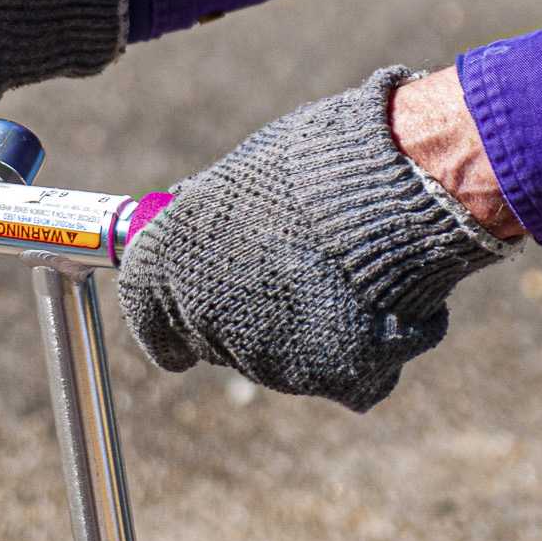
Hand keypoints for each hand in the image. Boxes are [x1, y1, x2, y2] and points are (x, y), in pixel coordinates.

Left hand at [117, 67, 520, 412]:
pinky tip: (381, 309)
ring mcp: (264, 355)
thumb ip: (212, 213)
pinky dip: (362, 354)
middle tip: (291, 281)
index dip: (165, 328)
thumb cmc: (320, 161)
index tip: (178, 341)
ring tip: (344, 278)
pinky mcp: (324, 378)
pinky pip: (344, 378)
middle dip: (246, 321)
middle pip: (216, 341)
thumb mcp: (244, 174)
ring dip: (304, 334)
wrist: (393, 184)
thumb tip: (194, 208)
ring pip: (280, 362)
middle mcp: (204, 314)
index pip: (147, 316)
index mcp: (170, 261)